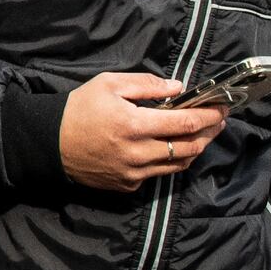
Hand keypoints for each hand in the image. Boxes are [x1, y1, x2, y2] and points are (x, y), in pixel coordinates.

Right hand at [59, 72, 225, 194]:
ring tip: (200, 135)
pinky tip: (169, 149)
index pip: (186, 123)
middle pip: (190, 147)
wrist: (49, 143)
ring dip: (195, 149)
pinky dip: (170, 161)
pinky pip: (159, 174)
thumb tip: (178, 88)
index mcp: (134, 124)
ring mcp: (134, 172)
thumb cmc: (79, 109)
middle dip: (209, 133)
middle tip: (217, 122)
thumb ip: (146, 84)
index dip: (209, 115)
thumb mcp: (108, 84)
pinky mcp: (128, 184)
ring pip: (180, 164)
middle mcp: (138, 152)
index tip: (221, 108)